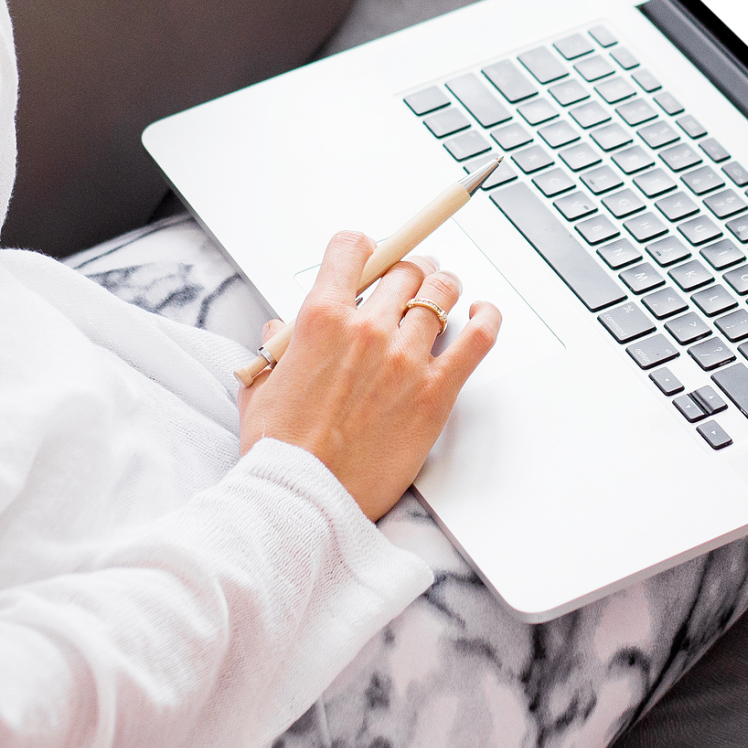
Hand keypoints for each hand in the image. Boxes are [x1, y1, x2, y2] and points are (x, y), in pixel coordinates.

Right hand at [237, 231, 503, 519]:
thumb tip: (279, 328)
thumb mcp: (261, 387)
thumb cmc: (281, 451)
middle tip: (410, 281)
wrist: (304, 499)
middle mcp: (367, 329)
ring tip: (442, 295)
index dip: (363, 248)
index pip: (352, 247)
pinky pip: (479, 337)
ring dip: (444, 287)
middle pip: (405, 267)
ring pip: (442, 292)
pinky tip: (483, 313)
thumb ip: (274, 349)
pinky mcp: (437, 392)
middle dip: (409, 268)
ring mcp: (406, 358)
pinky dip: (487, 316)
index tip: (369, 258)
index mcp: (320, 319)